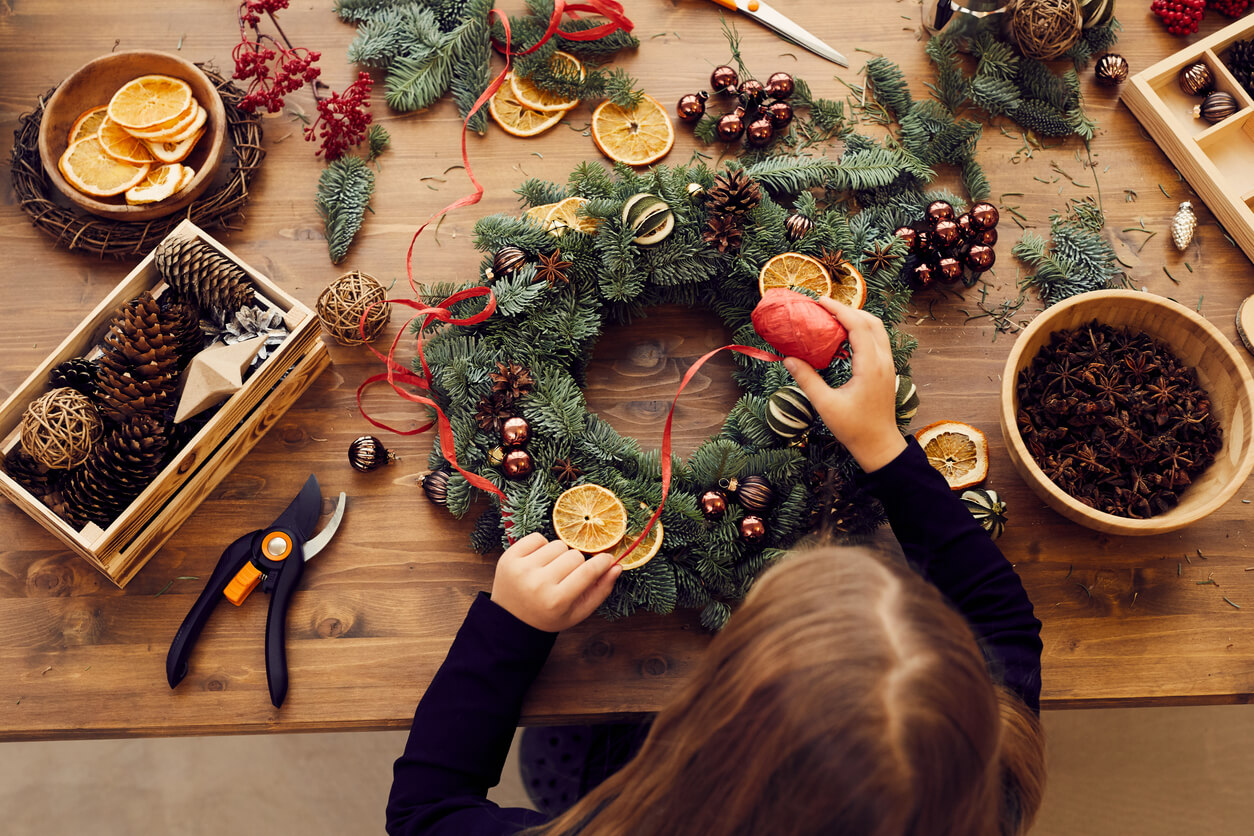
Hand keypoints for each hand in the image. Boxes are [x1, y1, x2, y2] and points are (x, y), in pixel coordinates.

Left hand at [490, 532, 621, 631]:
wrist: (510, 619)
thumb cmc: (549, 615)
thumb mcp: (578, 612)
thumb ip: (600, 590)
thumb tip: (616, 565)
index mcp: (557, 600)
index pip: (588, 571)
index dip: (602, 562)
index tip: (607, 559)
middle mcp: (538, 584)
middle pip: (574, 555)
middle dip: (576, 563)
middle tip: (567, 576)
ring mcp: (521, 569)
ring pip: (557, 545)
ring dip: (559, 555)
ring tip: (550, 570)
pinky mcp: (509, 557)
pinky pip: (537, 537)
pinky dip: (542, 546)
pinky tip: (538, 562)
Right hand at [783, 297, 905, 472]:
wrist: (878, 445)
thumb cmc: (853, 428)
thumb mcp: (825, 405)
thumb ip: (807, 379)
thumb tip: (788, 358)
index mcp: (870, 366)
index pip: (858, 326)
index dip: (840, 310)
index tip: (821, 301)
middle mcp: (883, 361)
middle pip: (872, 322)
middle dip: (849, 310)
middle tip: (825, 307)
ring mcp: (888, 365)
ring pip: (878, 330)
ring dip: (858, 319)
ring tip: (833, 318)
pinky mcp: (887, 371)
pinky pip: (877, 341)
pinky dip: (862, 332)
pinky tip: (844, 338)